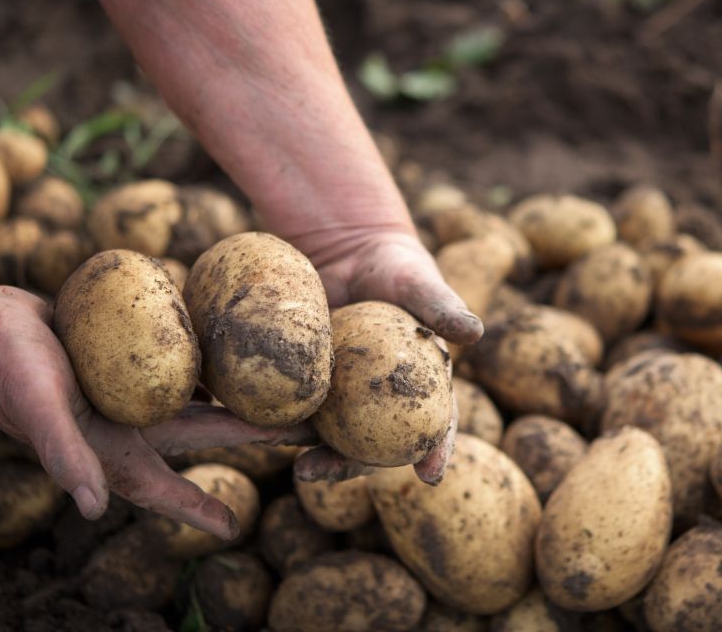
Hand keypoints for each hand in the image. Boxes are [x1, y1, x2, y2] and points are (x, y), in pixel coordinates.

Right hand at [0, 281, 311, 536]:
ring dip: (231, 397)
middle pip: (199, 434)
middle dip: (246, 436)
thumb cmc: (5, 370)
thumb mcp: (37, 410)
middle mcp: (124, 425)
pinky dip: (201, 359)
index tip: (234, 527)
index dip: (196, 508)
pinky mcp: (125, 357)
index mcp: (107, 449)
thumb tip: (94, 509)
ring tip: (277, 390)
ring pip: (193, 397)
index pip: (163, 489)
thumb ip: (65, 455)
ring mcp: (126, 392)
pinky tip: (229, 346)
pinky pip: (173, 361)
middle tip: (296, 433)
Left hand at [291, 228, 480, 484]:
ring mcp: (336, 393)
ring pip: (320, 430)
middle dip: (343, 466)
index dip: (435, 450)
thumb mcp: (418, 281)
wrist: (346, 245)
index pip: (435, 423)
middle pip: (366, 444)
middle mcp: (376, 402)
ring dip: (297, 445)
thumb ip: (442, 306)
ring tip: (274, 449)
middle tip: (315, 471)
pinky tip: (246, 420)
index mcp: (418, 386)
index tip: (431, 475)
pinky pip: (286, 398)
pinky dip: (266, 412)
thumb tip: (475, 331)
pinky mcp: (301, 377)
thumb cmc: (395, 265)